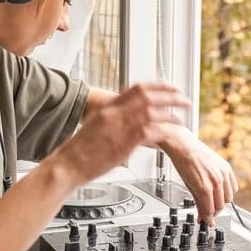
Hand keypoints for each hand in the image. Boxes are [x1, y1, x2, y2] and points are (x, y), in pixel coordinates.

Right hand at [54, 82, 190, 184]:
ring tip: (182, 119)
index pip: (136, 88)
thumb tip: (127, 120)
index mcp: (108, 108)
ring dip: (170, 114)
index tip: (171, 87)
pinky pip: (149, 132)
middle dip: (170, 96)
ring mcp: (119, 128)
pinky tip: (170, 134)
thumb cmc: (79, 151)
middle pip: (148, 96)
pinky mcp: (123, 144)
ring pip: (152, 112)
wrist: (67, 165)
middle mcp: (114, 114)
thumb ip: (113, 120)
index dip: (158, 85)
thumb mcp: (95, 127)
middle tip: (183, 99)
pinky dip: (162, 131)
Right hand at [161, 127, 238, 223]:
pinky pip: (208, 206)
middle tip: (209, 215)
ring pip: (218, 206)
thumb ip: (206, 189)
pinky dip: (206, 216)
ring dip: (212, 214)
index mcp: (226, 170)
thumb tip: (205, 205)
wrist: (181, 145)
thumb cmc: (189, 154)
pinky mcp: (204, 187)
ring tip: (205, 218)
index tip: (216, 206)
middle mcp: (223, 176)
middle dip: (217, 209)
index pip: (230, 193)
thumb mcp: (203, 170)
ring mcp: (215, 182)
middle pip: (226, 202)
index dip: (222, 202)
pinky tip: (203, 219)